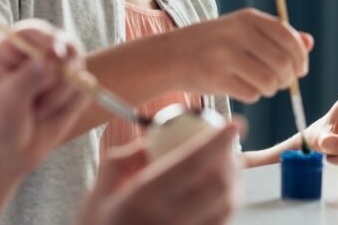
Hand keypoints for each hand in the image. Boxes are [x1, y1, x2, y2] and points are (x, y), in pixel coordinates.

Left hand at [0, 19, 90, 179]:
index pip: (34, 32)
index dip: (48, 38)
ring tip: (38, 113)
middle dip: (61, 73)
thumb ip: (26, 79)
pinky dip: (73, 105)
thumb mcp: (5, 102)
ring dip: (61, 95)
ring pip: (78, 69)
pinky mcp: (73, 89)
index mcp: (12, 50)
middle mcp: (37, 55)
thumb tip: (48, 61)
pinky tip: (52, 117)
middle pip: (66, 44)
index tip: (55, 53)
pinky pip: (86, 89)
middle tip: (46, 95)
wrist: (4, 158)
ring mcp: (57, 72)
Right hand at [79, 117, 244, 224]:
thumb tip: (155, 135)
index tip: (235, 122)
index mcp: (142, 199)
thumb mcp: (102, 189)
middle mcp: (168, 221)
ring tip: (227, 166)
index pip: (191, 162)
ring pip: (226, 207)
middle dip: (231, 160)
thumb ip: (128, 157)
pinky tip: (218, 193)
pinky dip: (226, 204)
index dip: (218, 140)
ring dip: (234, 182)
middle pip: (218, 185)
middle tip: (230, 143)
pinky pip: (219, 224)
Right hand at [169, 8, 312, 101]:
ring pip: (270, 81)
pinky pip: (251, 94)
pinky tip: (241, 87)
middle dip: (286, 78)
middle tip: (279, 82)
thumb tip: (309, 43)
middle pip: (282, 63)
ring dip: (270, 89)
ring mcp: (225, 55)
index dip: (300, 56)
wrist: (171, 55)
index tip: (300, 69)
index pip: (288, 37)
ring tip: (260, 85)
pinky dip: (253, 96)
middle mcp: (237, 33)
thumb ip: (277, 36)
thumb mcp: (244, 31)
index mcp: (248, 18)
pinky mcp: (215, 77)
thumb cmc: (214, 44)